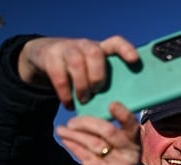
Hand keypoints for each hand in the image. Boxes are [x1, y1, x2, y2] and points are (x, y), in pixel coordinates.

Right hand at [17, 35, 137, 109]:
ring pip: (76, 63)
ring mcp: (66, 49)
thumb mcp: (93, 70)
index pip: (115, 42)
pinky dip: (66, 94)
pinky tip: (70, 104)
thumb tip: (123, 105)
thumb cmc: (79, 69)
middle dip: (98, 75)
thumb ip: (106, 80)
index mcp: (101, 48)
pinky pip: (59, 76)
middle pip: (94, 53)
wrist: (45, 55)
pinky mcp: (50, 58)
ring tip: (84, 99)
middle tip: (97, 91)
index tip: (134, 60)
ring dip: (82, 85)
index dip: (126, 49)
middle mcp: (85, 45)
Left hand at [56, 102, 141, 164]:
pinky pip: (84, 155)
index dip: (123, 114)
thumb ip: (112, 139)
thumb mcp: (122, 156)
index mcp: (135, 146)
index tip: (112, 104)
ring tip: (62, 129)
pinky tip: (64, 138)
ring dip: (74, 133)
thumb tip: (89, 118)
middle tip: (73, 121)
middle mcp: (129, 154)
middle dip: (87, 122)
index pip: (132, 126)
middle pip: (108, 131)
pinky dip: (72, 144)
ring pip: (92, 142)